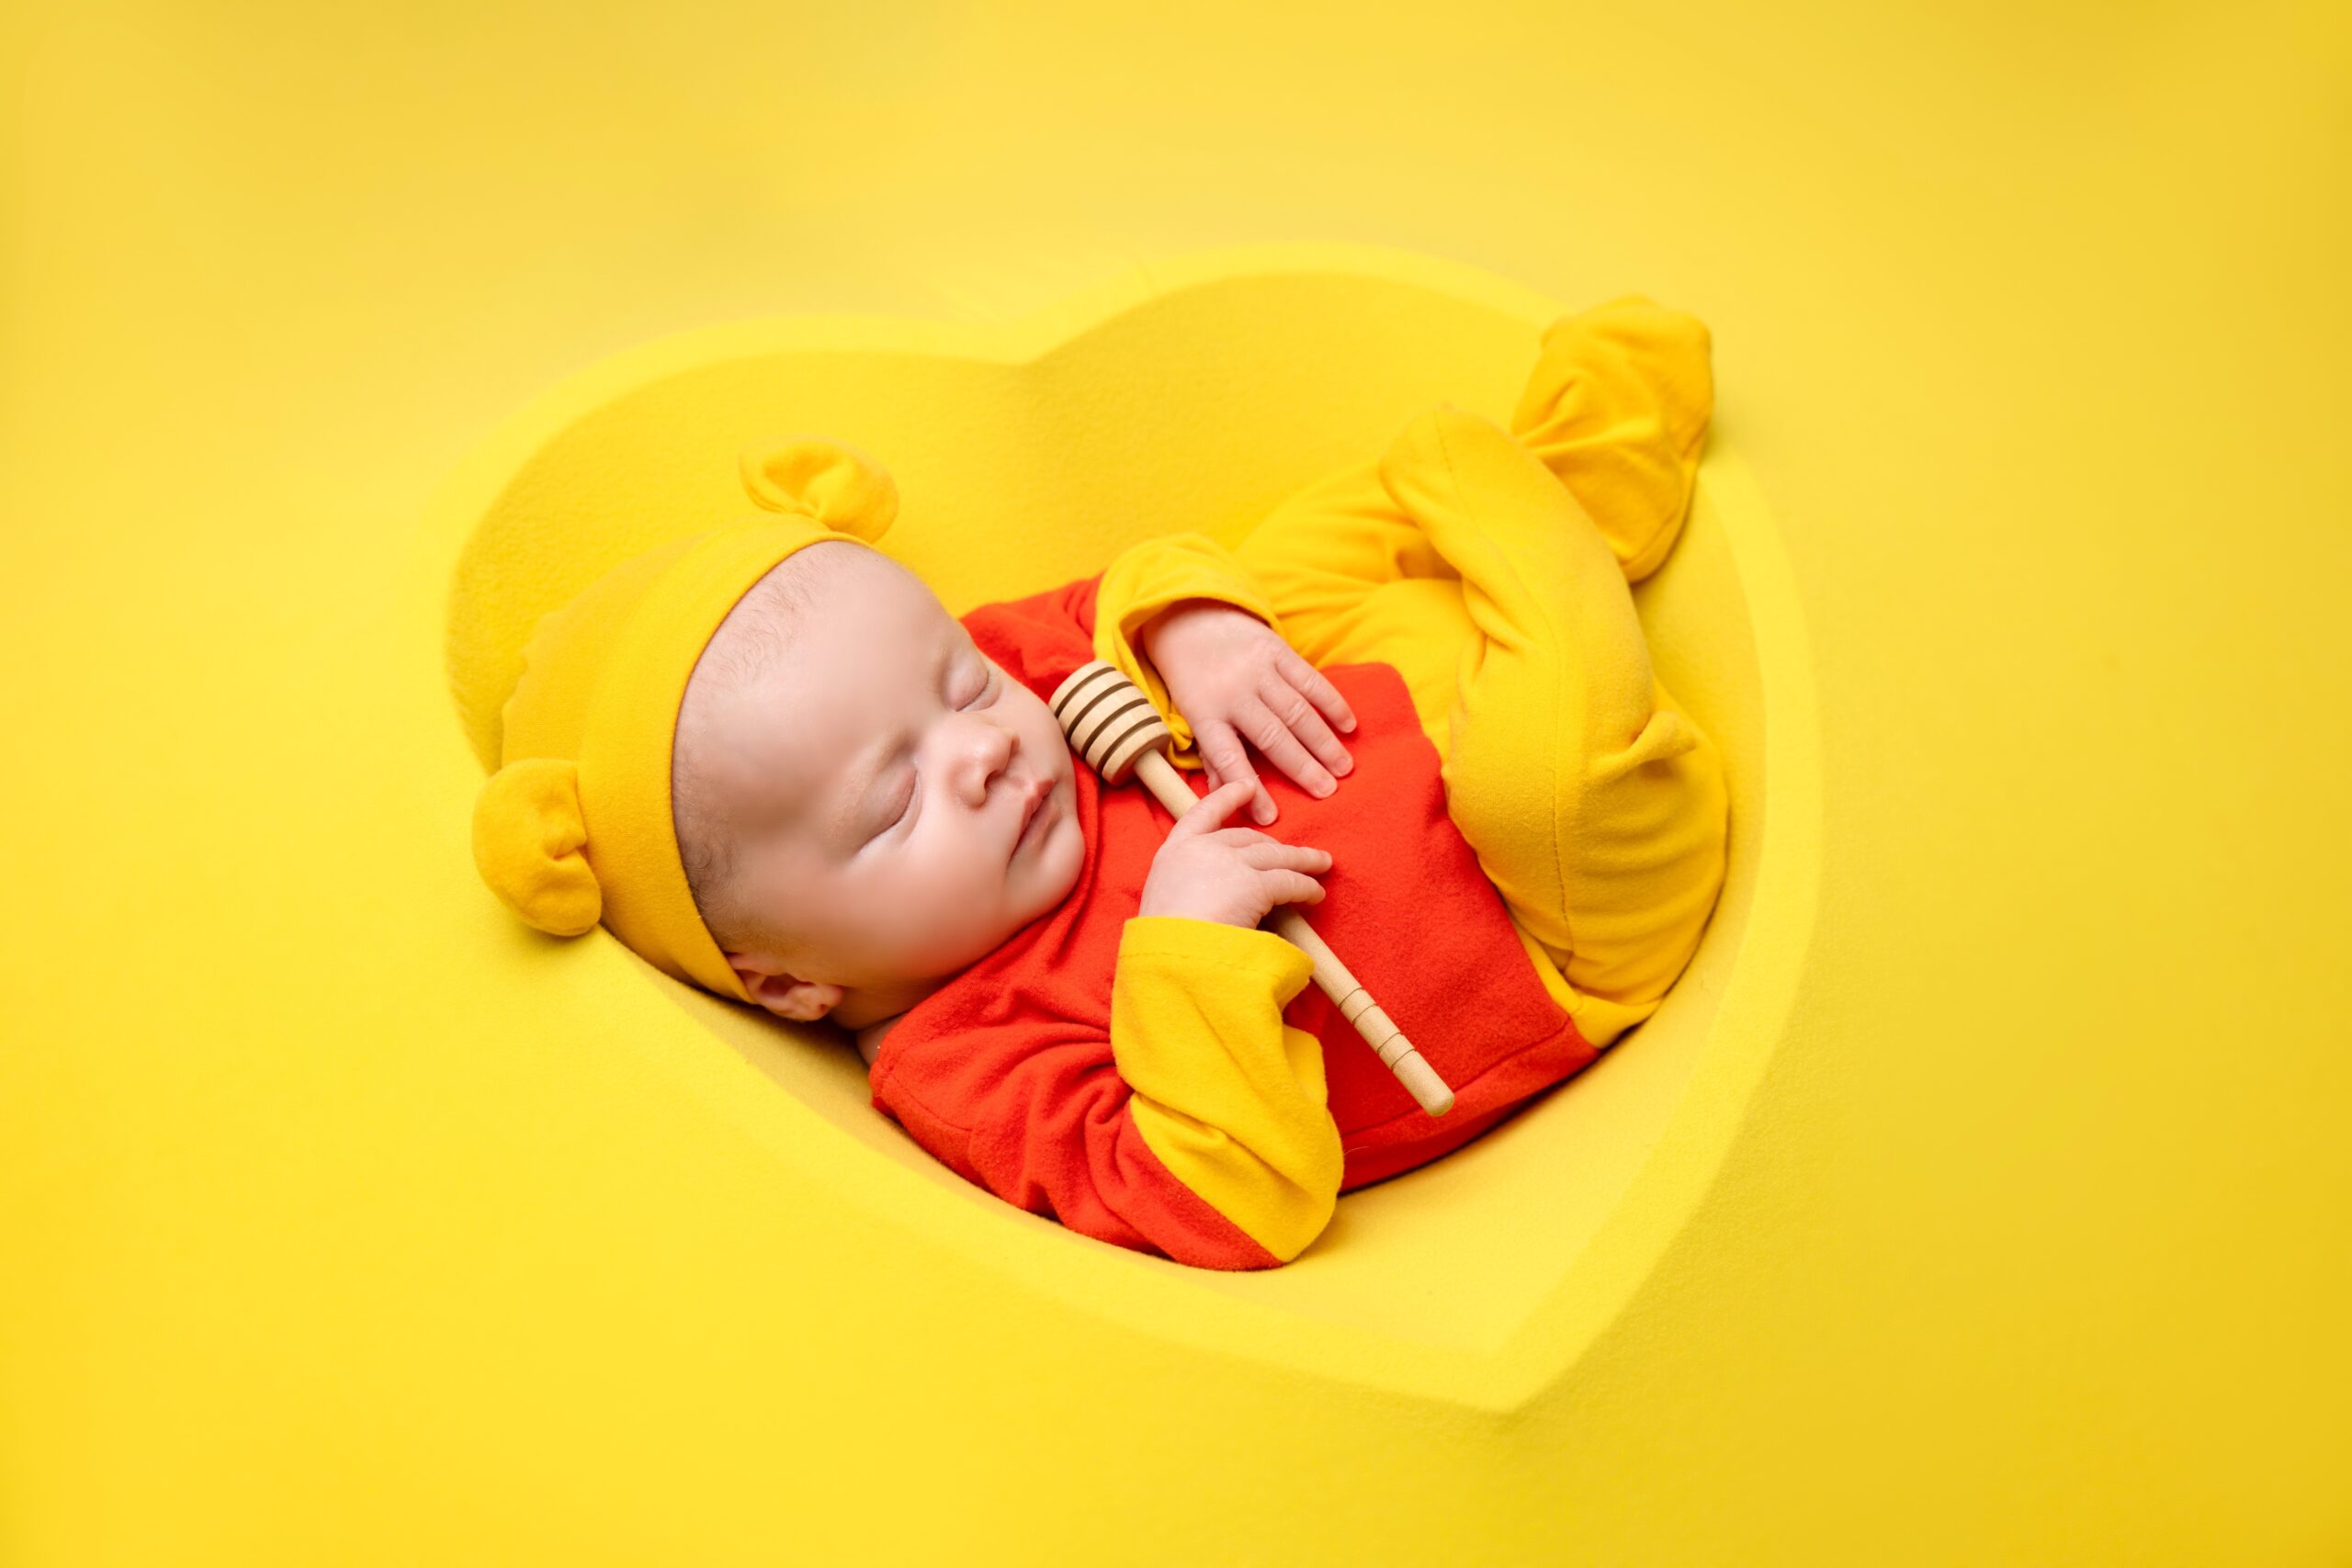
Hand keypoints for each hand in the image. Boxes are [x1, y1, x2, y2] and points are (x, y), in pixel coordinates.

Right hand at [1137, 780, 1333, 928]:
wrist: (1170, 957)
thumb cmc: (1163, 943)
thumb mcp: (1164, 904)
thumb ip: (1186, 889)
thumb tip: (1210, 897)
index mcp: (1172, 852)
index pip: (1202, 813)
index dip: (1226, 797)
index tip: (1245, 785)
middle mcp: (1201, 848)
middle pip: (1247, 838)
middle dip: (1273, 845)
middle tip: (1290, 854)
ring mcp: (1229, 863)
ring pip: (1275, 856)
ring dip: (1301, 861)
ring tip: (1320, 865)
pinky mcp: (1255, 884)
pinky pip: (1289, 882)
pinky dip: (1306, 887)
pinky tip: (1316, 894)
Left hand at [1139, 599, 1357, 824]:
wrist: (1191, 620)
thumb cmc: (1194, 681)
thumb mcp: (1192, 718)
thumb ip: (1214, 757)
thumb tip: (1231, 797)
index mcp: (1205, 714)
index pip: (1228, 756)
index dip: (1250, 786)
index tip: (1271, 816)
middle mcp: (1233, 693)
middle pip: (1272, 736)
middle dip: (1301, 767)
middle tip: (1327, 792)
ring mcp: (1257, 670)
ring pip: (1296, 710)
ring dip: (1323, 741)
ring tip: (1344, 768)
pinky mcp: (1277, 650)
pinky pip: (1310, 680)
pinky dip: (1332, 703)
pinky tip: (1349, 725)